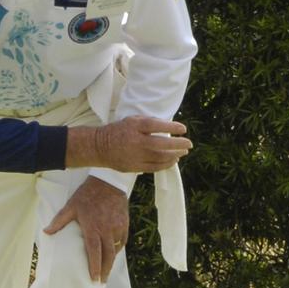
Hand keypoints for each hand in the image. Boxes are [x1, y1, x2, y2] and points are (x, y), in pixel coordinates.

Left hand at [44, 176, 128, 282]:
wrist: (108, 182)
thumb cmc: (87, 195)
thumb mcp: (71, 206)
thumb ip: (59, 221)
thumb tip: (46, 232)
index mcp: (92, 228)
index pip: (94, 252)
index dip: (94, 267)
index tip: (94, 279)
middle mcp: (106, 230)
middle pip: (107, 256)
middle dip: (105, 271)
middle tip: (102, 282)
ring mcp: (117, 227)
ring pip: (115, 250)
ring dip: (111, 261)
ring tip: (106, 271)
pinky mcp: (124, 224)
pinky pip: (121, 241)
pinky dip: (117, 249)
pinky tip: (112, 254)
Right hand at [66, 116, 190, 172]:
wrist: (100, 147)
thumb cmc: (119, 131)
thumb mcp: (132, 120)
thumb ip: (149, 122)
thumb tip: (169, 127)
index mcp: (134, 126)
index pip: (156, 125)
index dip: (172, 127)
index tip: (183, 129)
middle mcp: (136, 141)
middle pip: (161, 144)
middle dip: (178, 144)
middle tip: (189, 144)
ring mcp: (135, 156)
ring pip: (160, 157)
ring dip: (174, 155)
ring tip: (183, 152)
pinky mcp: (134, 167)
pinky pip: (154, 167)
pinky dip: (166, 164)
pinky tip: (173, 161)